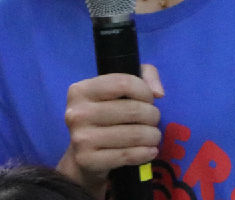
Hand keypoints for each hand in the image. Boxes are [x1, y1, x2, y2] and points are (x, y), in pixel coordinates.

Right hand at [57, 64, 163, 196]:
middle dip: (152, 115)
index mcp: (81, 90)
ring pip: (134, 134)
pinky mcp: (88, 160)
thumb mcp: (120, 88)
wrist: (84, 156)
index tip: (149, 100)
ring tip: (154, 136)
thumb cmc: (106, 115)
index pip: (124, 83)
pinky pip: (127, 155)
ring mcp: (80, 138)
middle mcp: (77, 113)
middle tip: (154, 121)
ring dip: (152, 135)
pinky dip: (145, 153)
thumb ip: (144, 75)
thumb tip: (158, 93)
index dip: (144, 91)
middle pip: (133, 109)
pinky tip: (150, 151)